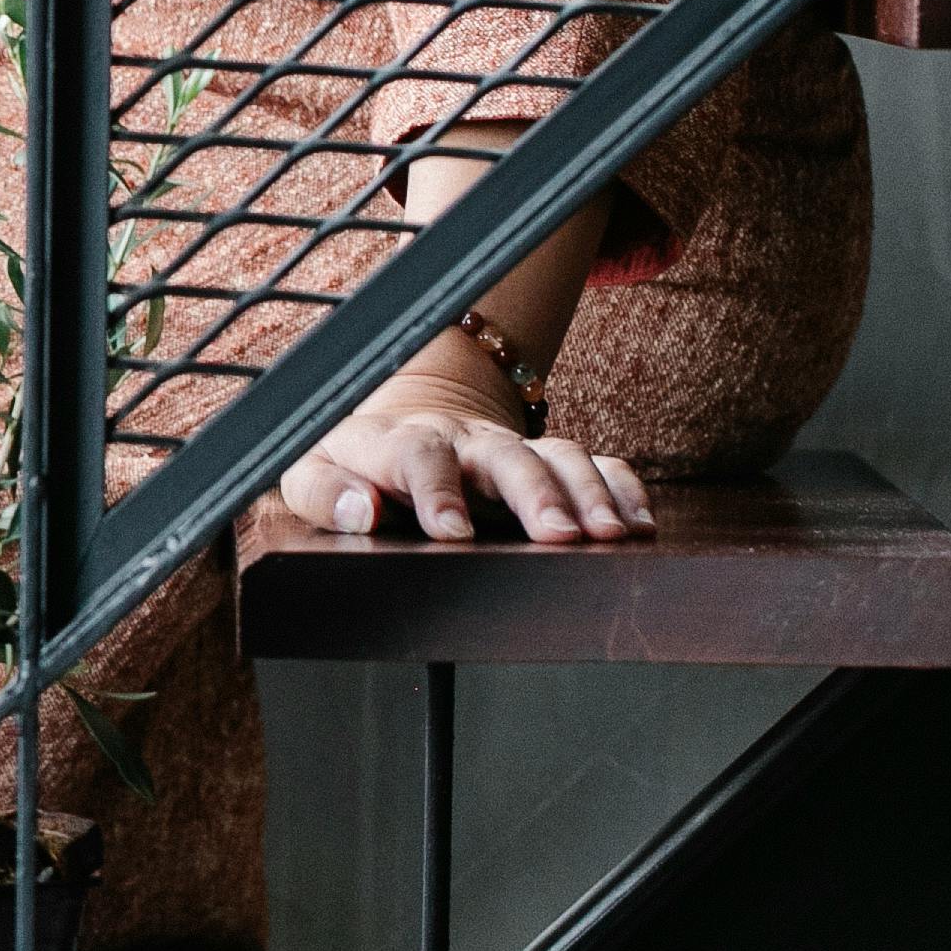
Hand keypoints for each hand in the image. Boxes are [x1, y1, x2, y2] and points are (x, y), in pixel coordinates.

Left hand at [280, 359, 653, 545]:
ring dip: (588, 493)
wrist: (398, 415)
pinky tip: (641, 523)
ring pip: (557, 456)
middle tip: (560, 535)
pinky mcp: (543, 458)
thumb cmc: (351, 460)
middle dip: (535, 493)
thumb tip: (359, 510)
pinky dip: (622, 488)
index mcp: (396, 443)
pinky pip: (593, 463)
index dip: (437, 490)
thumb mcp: (309, 470)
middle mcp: (461, 440)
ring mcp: (508, 447)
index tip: (452, 533)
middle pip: (504, 455)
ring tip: (613, 535)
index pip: (418, 455)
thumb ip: (323, 492)